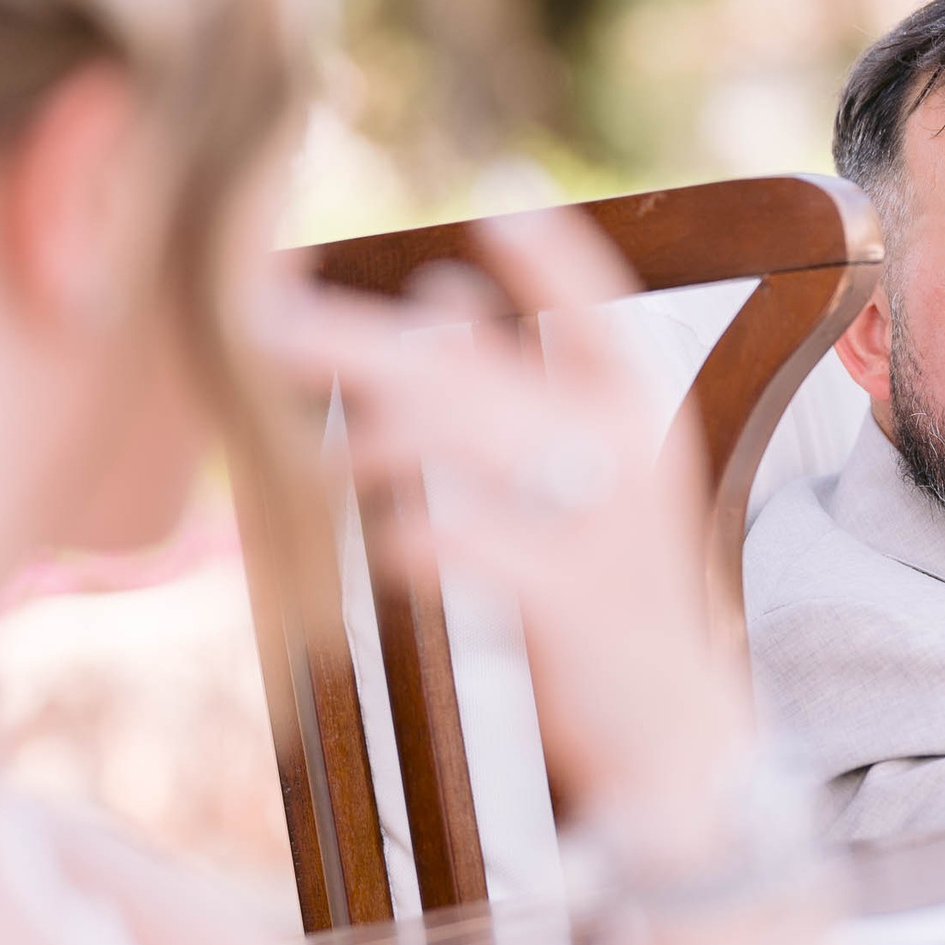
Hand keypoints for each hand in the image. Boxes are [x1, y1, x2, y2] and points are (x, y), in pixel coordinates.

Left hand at [254, 208, 749, 857]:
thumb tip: (442, 292)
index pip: (594, 305)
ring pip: (459, 444)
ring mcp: (601, 527)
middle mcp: (627, 455)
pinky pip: (462, 542)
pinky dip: (408, 533)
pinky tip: (386, 542)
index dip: (547, 254)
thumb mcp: (589, 483)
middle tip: (263, 314)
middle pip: (475, 371)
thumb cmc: (613, 599)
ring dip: (369, 439)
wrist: (681, 740)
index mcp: (637, 413)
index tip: (493, 204)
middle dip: (359, 341)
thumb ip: (522, 388)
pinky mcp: (567, 603)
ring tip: (321, 455)